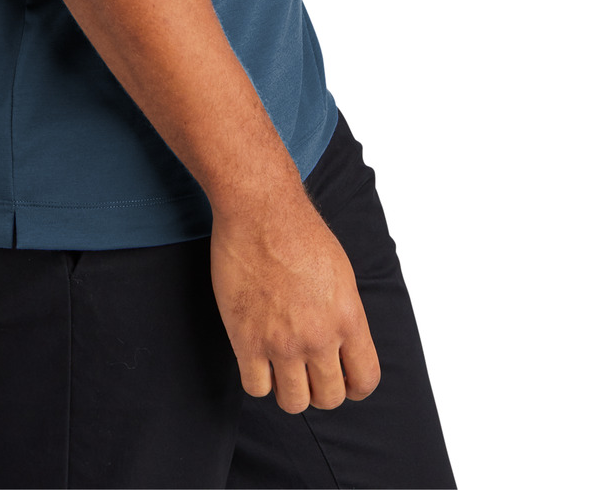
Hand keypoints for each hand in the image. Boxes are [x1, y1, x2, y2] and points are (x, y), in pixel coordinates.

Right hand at [210, 185, 381, 413]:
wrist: (260, 210)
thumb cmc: (300, 231)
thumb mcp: (341, 274)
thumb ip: (344, 315)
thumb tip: (342, 345)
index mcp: (348, 318)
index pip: (365, 380)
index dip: (354, 386)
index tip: (343, 380)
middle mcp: (319, 337)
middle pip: (328, 398)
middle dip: (319, 389)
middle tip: (307, 372)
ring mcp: (282, 342)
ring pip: (293, 402)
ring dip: (289, 389)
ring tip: (281, 367)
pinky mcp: (247, 340)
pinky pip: (256, 388)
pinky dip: (258, 379)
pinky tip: (257, 357)